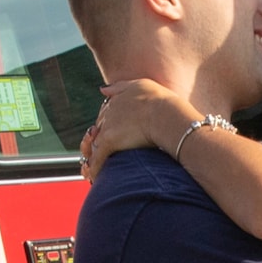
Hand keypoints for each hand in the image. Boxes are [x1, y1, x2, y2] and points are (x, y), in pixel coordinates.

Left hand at [82, 78, 199, 180]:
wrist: (167, 114)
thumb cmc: (163, 102)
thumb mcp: (143, 85)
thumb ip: (122, 87)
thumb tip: (103, 89)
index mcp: (118, 99)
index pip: (106, 113)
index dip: (108, 125)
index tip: (111, 134)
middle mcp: (110, 112)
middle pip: (99, 128)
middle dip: (98, 140)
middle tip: (100, 152)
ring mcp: (109, 126)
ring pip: (95, 144)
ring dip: (94, 156)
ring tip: (94, 167)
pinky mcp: (110, 141)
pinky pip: (98, 158)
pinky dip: (95, 168)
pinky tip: (95, 178)